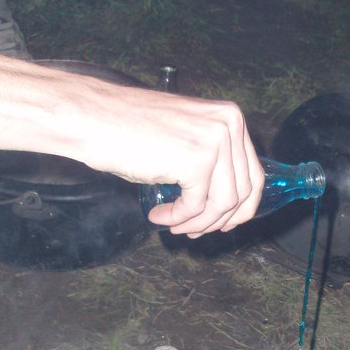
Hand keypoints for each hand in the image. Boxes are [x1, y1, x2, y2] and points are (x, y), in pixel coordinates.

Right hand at [134, 94, 264, 237]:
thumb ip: (212, 160)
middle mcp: (230, 125)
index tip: (224, 224)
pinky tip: (160, 216)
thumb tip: (228, 201)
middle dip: (217, 221)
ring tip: (175, 226)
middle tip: (193, 231)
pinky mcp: (197, 160)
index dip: (241, 208)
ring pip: (222, 204)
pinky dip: (178, 218)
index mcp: (232, 118)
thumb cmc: (130, 129)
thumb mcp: (186, 138)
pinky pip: (196, 206)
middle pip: (241, 193)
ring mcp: (216, 142)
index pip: (254, 175)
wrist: (95, 118)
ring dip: (197, 223)